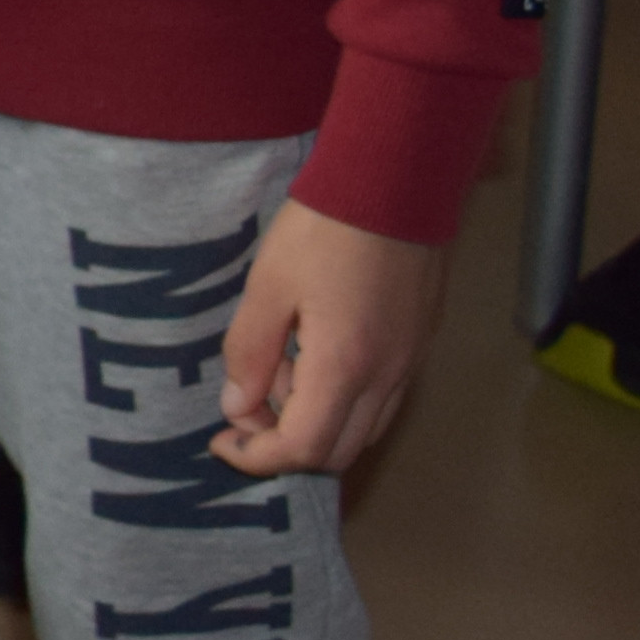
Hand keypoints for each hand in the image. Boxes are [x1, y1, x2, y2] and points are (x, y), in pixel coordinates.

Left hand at [216, 200, 440, 478]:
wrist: (397, 182)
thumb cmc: (326, 229)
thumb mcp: (267, 286)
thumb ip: (250, 352)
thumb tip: (238, 408)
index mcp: (345, 367)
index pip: (302, 448)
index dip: (256, 457)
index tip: (221, 440)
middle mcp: (387, 376)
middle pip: (337, 451)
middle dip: (283, 444)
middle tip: (244, 405)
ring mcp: (410, 362)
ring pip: (363, 428)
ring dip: (314, 421)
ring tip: (275, 367)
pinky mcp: (418, 343)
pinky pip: (381, 399)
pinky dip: (342, 399)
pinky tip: (310, 352)